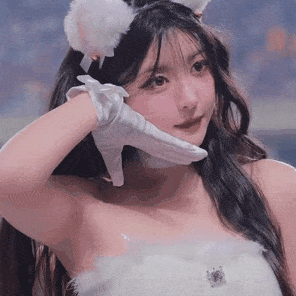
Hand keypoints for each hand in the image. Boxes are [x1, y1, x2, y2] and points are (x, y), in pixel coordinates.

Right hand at [66, 75, 207, 185]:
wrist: (95, 111)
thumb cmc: (101, 126)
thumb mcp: (109, 152)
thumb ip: (115, 168)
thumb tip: (117, 183)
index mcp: (140, 136)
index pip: (160, 148)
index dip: (172, 154)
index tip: (183, 158)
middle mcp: (148, 134)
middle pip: (170, 146)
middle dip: (184, 152)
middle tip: (198, 157)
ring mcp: (150, 131)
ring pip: (173, 144)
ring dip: (187, 151)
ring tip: (200, 155)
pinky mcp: (149, 130)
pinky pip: (168, 141)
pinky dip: (181, 146)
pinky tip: (192, 150)